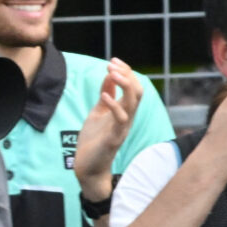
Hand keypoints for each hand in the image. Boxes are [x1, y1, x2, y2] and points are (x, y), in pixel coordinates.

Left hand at [74, 58, 143, 199]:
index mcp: (125, 112)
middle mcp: (128, 118)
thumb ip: (106, 95)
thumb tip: (109, 75)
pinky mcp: (114, 137)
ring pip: (133, 103)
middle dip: (127, 75)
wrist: (88, 165)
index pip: (134, 87)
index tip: (112, 60)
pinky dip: (114, 105)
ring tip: (111, 72)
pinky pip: (120, 119)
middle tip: (112, 64)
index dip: (126, 72)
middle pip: (138, 92)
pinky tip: (104, 96)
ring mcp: (122, 128)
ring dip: (124, 85)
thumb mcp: (98, 112)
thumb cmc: (93, 140)